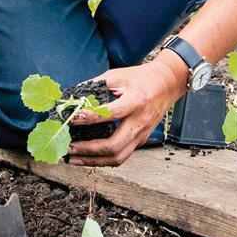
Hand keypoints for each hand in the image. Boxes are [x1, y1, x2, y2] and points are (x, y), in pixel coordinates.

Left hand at [66, 57, 187, 166]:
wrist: (167, 84)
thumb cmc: (141, 78)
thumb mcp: (118, 75)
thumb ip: (95, 86)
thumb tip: (72, 97)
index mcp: (136, 100)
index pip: (112, 113)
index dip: (91, 117)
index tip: (73, 118)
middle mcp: (140, 121)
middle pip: (114, 145)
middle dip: (88, 150)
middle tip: (70, 147)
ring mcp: (142, 134)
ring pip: (117, 157)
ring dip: (93, 160)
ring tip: (74, 158)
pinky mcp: (141, 140)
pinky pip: (121, 156)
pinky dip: (103, 160)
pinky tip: (89, 157)